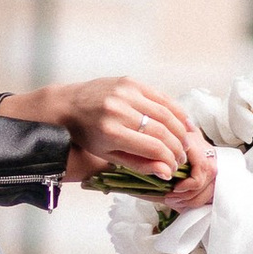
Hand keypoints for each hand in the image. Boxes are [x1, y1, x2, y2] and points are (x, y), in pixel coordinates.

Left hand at [27, 74, 203, 190]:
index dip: (169, 159)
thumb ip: (138, 164)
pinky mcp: (131, 81)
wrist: (68, 105)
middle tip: (182, 157)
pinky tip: (184, 123)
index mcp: (111, 132)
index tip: (174, 167)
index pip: (153, 147)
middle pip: (162, 131)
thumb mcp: (108, 155)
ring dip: (181, 130)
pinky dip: (176, 110)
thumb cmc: (86, 134)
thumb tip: (167, 172)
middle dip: (177, 147)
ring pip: (166, 113)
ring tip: (184, 143)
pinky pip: (161, 96)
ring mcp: (126, 93)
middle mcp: (119, 110)